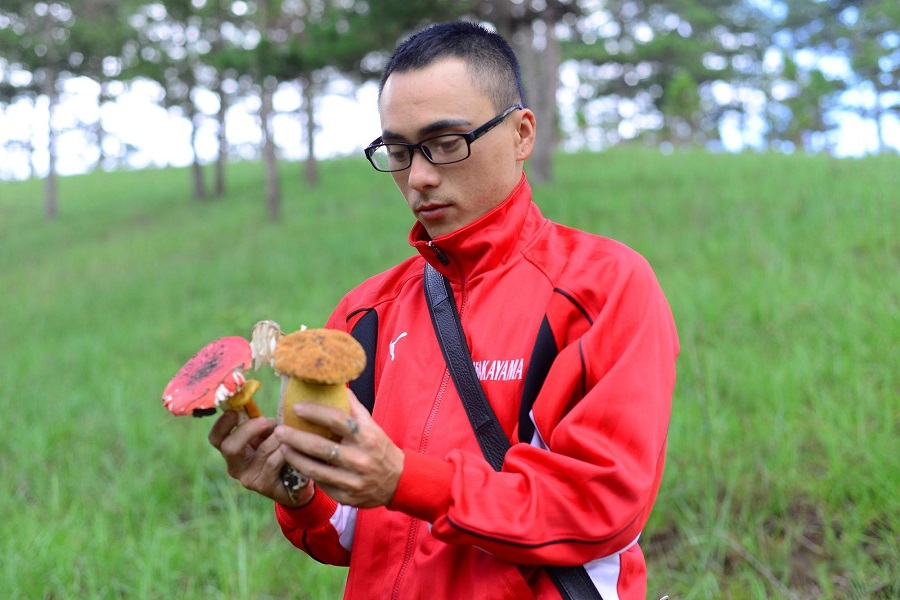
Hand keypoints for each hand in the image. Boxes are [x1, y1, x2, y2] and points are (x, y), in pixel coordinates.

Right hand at [208, 411, 313, 506]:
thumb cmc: (278, 450)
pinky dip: (286, 450)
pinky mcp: (264, 486)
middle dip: (249, 429)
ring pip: (262, 452)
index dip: (221, 424)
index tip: (234, 411)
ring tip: (289, 430)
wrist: (295, 482)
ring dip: (278, 437)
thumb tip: (254, 403)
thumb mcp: (265, 435)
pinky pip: (275, 461)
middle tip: (266, 421)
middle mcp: (234, 466)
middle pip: (230, 447)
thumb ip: (258, 423)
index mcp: (231, 450)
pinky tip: (294, 446)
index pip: (215, 438)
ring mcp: (248, 478)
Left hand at [275, 390, 403, 508]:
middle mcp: (360, 459)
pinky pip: (321, 484)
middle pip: (320, 447)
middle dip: (295, 437)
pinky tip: (297, 465)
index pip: (336, 420)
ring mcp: (353, 480)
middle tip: (279, 430)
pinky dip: (307, 474)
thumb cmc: (379, 447)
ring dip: (294, 458)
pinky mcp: (346, 496)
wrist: (398, 481)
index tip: (296, 407)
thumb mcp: (371, 425)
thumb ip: (352, 407)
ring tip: (282, 447)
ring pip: (315, 470)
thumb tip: (335, 385)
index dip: (314, 412)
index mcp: (366, 436)